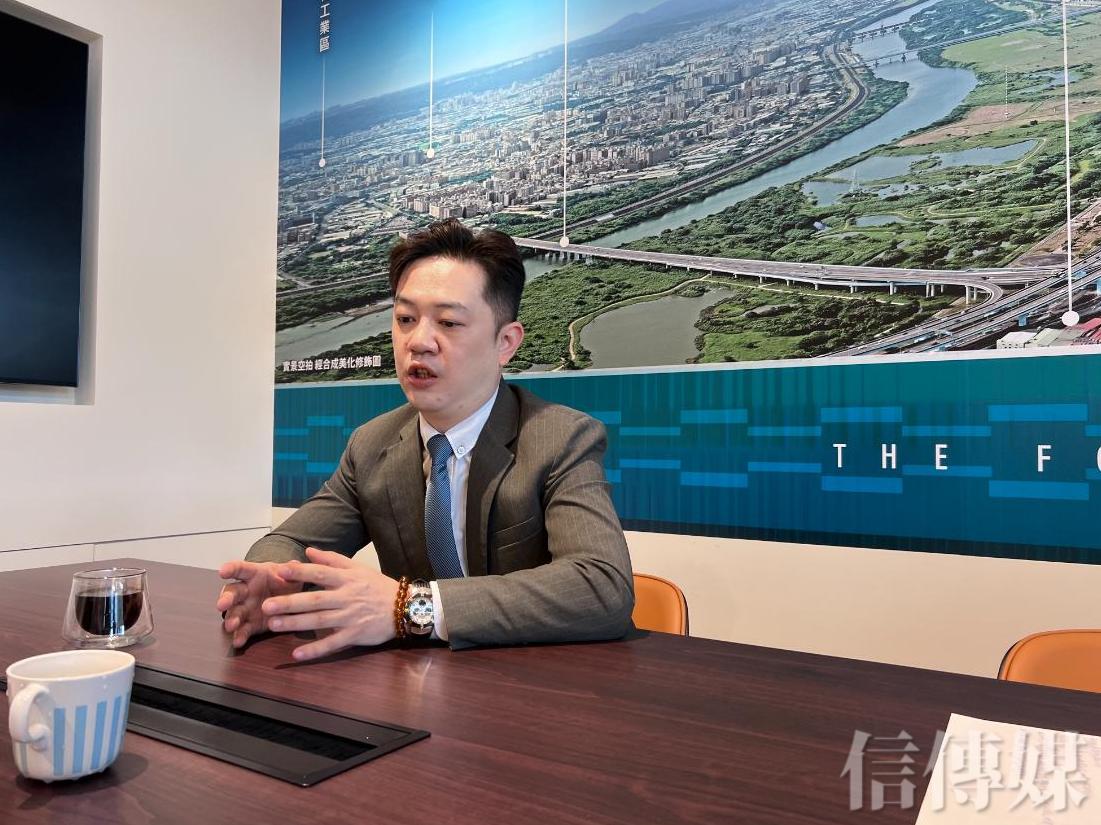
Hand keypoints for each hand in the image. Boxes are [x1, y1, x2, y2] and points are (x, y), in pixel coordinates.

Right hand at [216, 560, 302, 647]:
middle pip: (232, 593)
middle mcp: (245, 591)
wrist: (289, 597)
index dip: (231, 569)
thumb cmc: (285, 580)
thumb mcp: (291, 573)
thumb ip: (291, 570)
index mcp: (254, 574)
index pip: (240, 569)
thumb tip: (294, 565)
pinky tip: (238, 641)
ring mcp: (246, 609)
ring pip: (234, 613)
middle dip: (226, 599)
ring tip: (231, 626)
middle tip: (222, 605)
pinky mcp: (250, 624)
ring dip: (231, 619)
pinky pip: (243, 630)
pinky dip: (240, 635)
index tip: (223, 571)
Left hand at [261, 547, 400, 661]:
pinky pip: (332, 643)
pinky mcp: (355, 635)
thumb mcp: (358, 568)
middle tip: (267, 605)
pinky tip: (297, 654)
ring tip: (274, 625)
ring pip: (319, 621)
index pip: (320, 573)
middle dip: (290, 602)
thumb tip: (308, 551)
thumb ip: (332, 560)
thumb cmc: (378, 587)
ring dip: (296, 623)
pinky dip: (315, 649)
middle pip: (315, 599)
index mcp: (347, 579)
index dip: (300, 572)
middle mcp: (347, 597)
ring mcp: (350, 617)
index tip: (279, 571)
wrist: (405, 607)